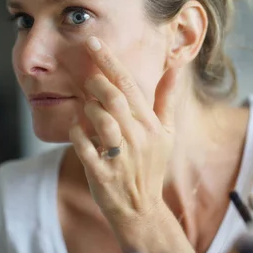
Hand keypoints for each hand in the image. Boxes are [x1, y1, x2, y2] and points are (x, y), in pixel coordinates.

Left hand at [68, 36, 181, 225]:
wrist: (141, 209)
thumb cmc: (150, 167)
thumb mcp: (166, 134)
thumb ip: (168, 99)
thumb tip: (176, 68)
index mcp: (151, 126)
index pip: (131, 85)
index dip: (109, 61)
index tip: (93, 42)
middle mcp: (138, 139)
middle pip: (114, 99)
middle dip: (96, 83)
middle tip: (88, 79)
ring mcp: (120, 157)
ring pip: (100, 120)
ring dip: (87, 108)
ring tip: (87, 106)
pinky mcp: (101, 174)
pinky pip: (83, 146)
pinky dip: (76, 133)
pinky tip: (77, 129)